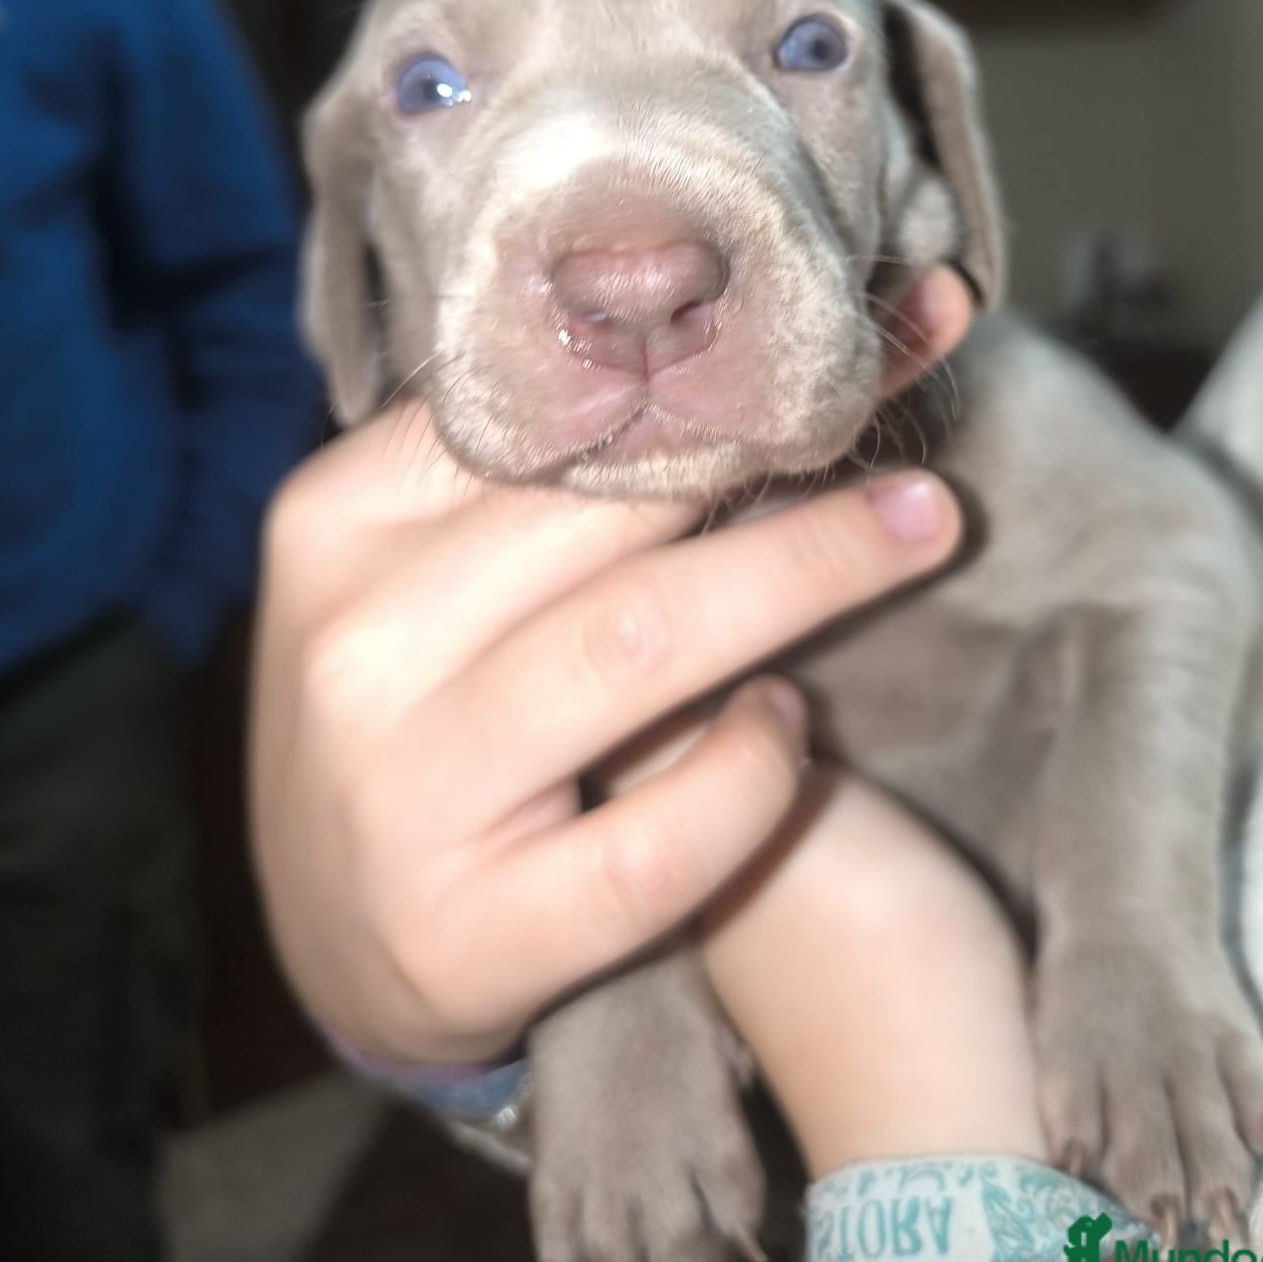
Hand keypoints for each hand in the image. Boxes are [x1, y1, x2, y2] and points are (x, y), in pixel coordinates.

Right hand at [249, 267, 971, 1068]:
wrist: (337, 939)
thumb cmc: (419, 709)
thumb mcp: (431, 569)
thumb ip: (538, 478)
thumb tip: (738, 337)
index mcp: (339, 522)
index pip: (544, 404)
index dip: (703, 359)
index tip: (832, 322)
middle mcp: (358, 645)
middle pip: (611, 510)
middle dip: (782, 444)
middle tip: (906, 394)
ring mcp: (406, 793)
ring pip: (647, 641)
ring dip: (812, 567)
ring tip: (924, 523)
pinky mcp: (471, 931)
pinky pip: (660, 839)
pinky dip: (752, 772)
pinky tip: (787, 728)